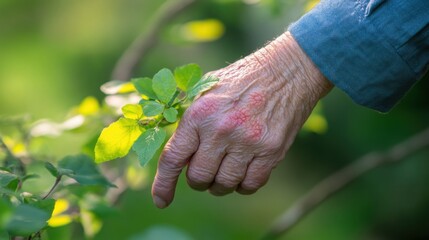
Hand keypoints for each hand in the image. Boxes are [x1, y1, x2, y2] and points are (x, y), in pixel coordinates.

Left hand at [152, 32, 332, 207]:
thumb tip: (175, 152)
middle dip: (197, 180)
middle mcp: (221, 130)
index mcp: (200, 114)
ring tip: (224, 169)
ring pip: (224, 185)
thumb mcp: (208, 89)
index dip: (164, 185)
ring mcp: (248, 142)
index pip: (174, 158)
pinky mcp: (271, 151)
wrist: (287, 71)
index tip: (161, 201)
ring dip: (220, 184)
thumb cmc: (243, 80)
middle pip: (199, 178)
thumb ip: (190, 119)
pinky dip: (243, 185)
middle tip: (204, 170)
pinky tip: (243, 172)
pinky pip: (251, 185)